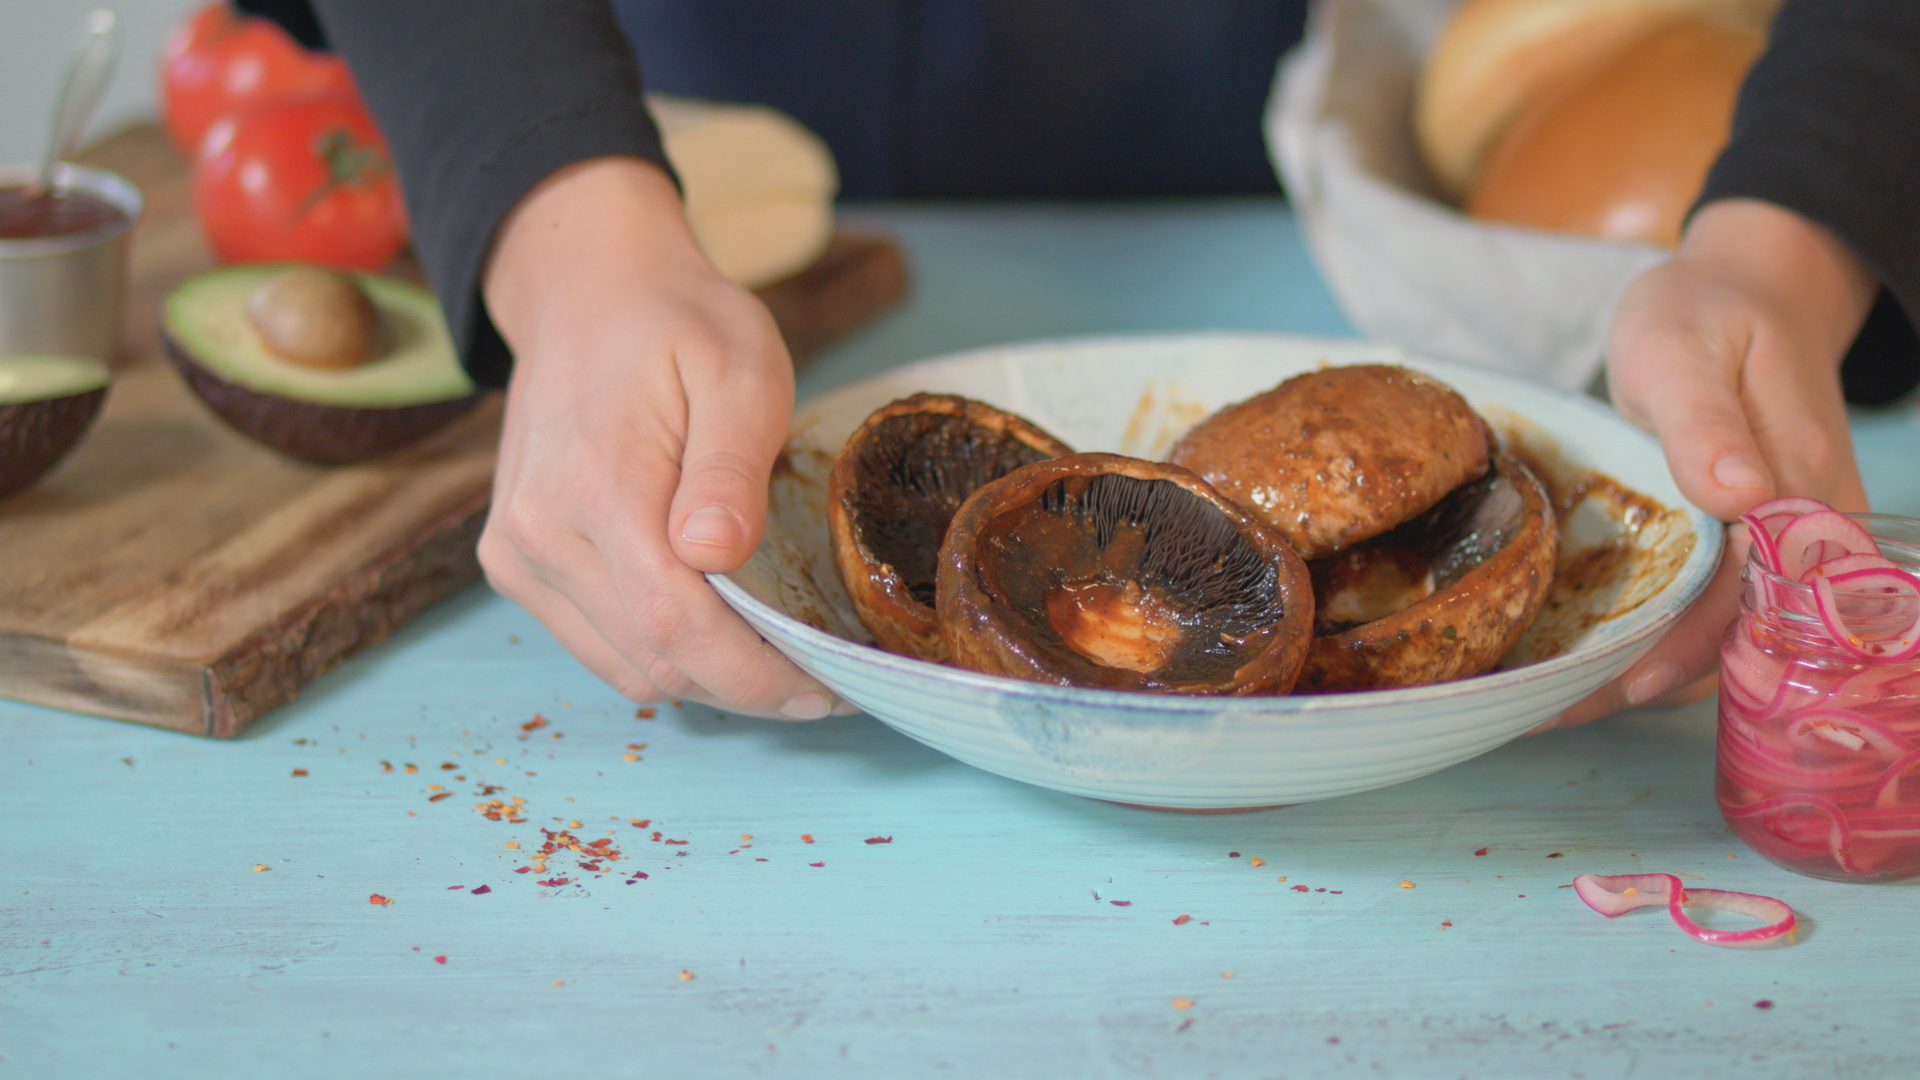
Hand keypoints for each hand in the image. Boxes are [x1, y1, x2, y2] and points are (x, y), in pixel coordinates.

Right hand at [478, 157, 843, 718]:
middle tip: (820, 673)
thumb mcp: (740, 367)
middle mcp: (541, 533)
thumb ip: (732, 464)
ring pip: (625, 668)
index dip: (756, 677)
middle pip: (654, 661)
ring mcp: (518, 553)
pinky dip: (660, 653)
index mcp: (598, 485)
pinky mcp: (513, 563)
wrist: (585, 293)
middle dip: (744, 684)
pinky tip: (712, 623)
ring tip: (773, 652)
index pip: (676, 626)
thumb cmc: (677, 325)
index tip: (827, 690)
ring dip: (704, 677)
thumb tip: (715, 553)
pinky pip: (597, 645)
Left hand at [1539, 199, 1878, 730]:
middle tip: (1552, 710)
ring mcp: (1778, 538)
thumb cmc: (1708, 314)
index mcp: (1796, 486)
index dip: (1686, 649)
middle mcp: (1801, 527)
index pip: (1749, 593)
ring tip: (1553, 697)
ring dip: (1646, 667)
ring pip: (1722, 629)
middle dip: (1650, 678)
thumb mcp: (1686, 352)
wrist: (1744, 289)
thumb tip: (1741, 498)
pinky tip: (1587, 652)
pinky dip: (1653, 633)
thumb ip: (1710, 426)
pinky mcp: (1747, 540)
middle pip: (1737, 631)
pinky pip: (1709, 602)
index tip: (1618, 687)